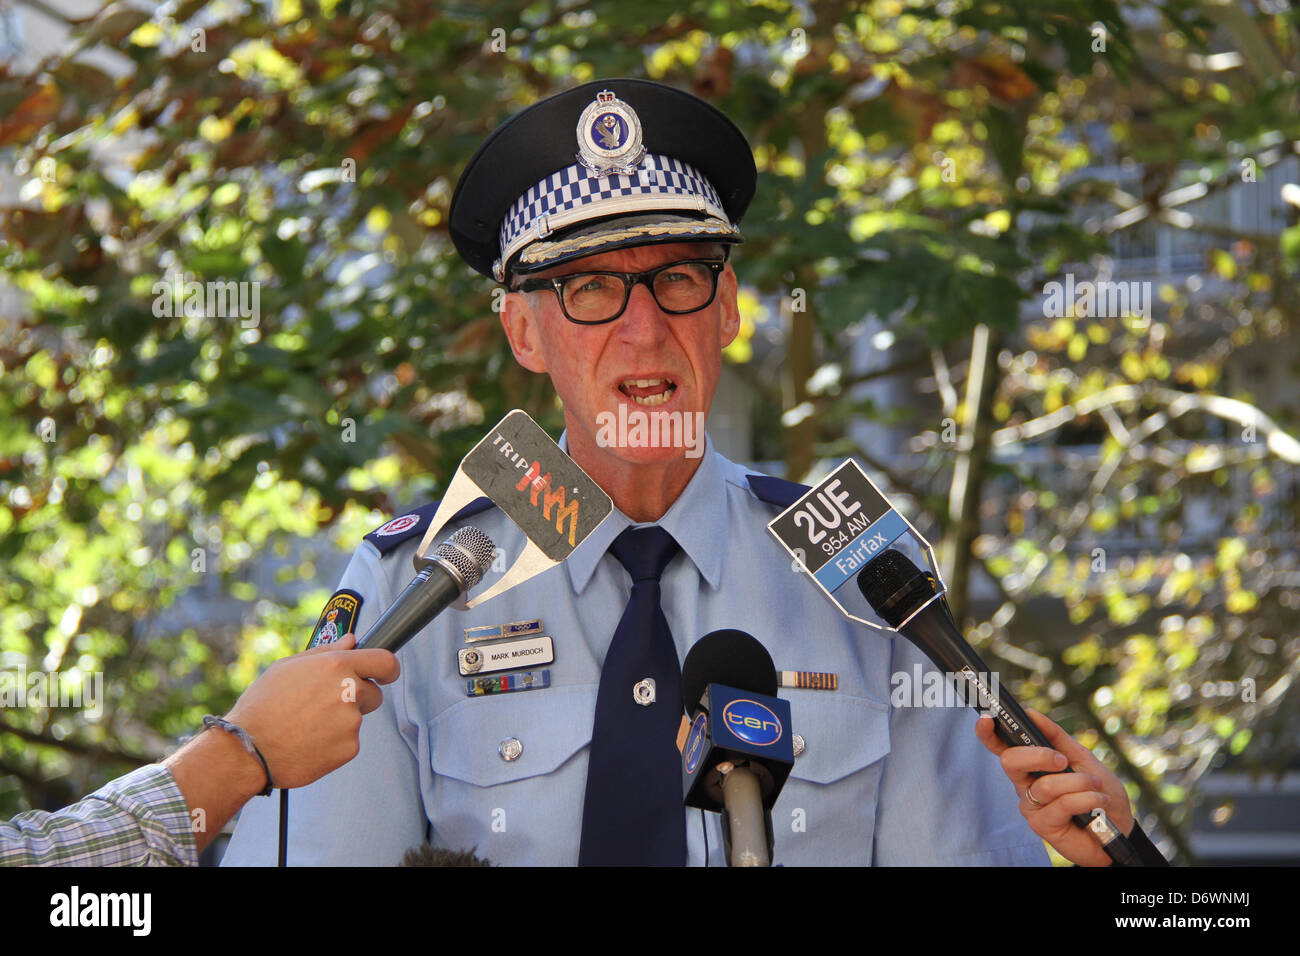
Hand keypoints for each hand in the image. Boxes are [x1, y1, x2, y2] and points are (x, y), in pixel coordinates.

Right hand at [226, 633, 399, 788]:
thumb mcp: (287, 667)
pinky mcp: (349, 748)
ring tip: (307, 724)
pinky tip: (309, 741)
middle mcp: (349, 692)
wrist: (247, 749)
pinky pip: (349, 741)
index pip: (385, 662)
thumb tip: (351, 642)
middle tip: (323, 705)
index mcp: (336, 666)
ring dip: (341, 721)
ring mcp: (351, 722)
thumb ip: (326, 652)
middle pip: (373, 693)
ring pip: (358, 718)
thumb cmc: (262, 707)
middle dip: (357, 698)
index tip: (386, 674)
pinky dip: (334, 743)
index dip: (388, 668)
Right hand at [975, 708, 1133, 866]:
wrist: (1120, 826)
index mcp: (1030, 764)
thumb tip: (1031, 713)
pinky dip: (1086, 798)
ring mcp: (1031, 805)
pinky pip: (1061, 804)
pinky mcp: (1041, 825)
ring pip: (1044, 785)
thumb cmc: (1098, 790)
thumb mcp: (1081, 757)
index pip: (1001, 746)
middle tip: (1063, 760)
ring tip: (1096, 785)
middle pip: (1010, 761)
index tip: (986, 719)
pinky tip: (1099, 801)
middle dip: (1038, 755)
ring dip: (1078, 782)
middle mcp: (1024, 783)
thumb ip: (1057, 737)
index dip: (988, 733)